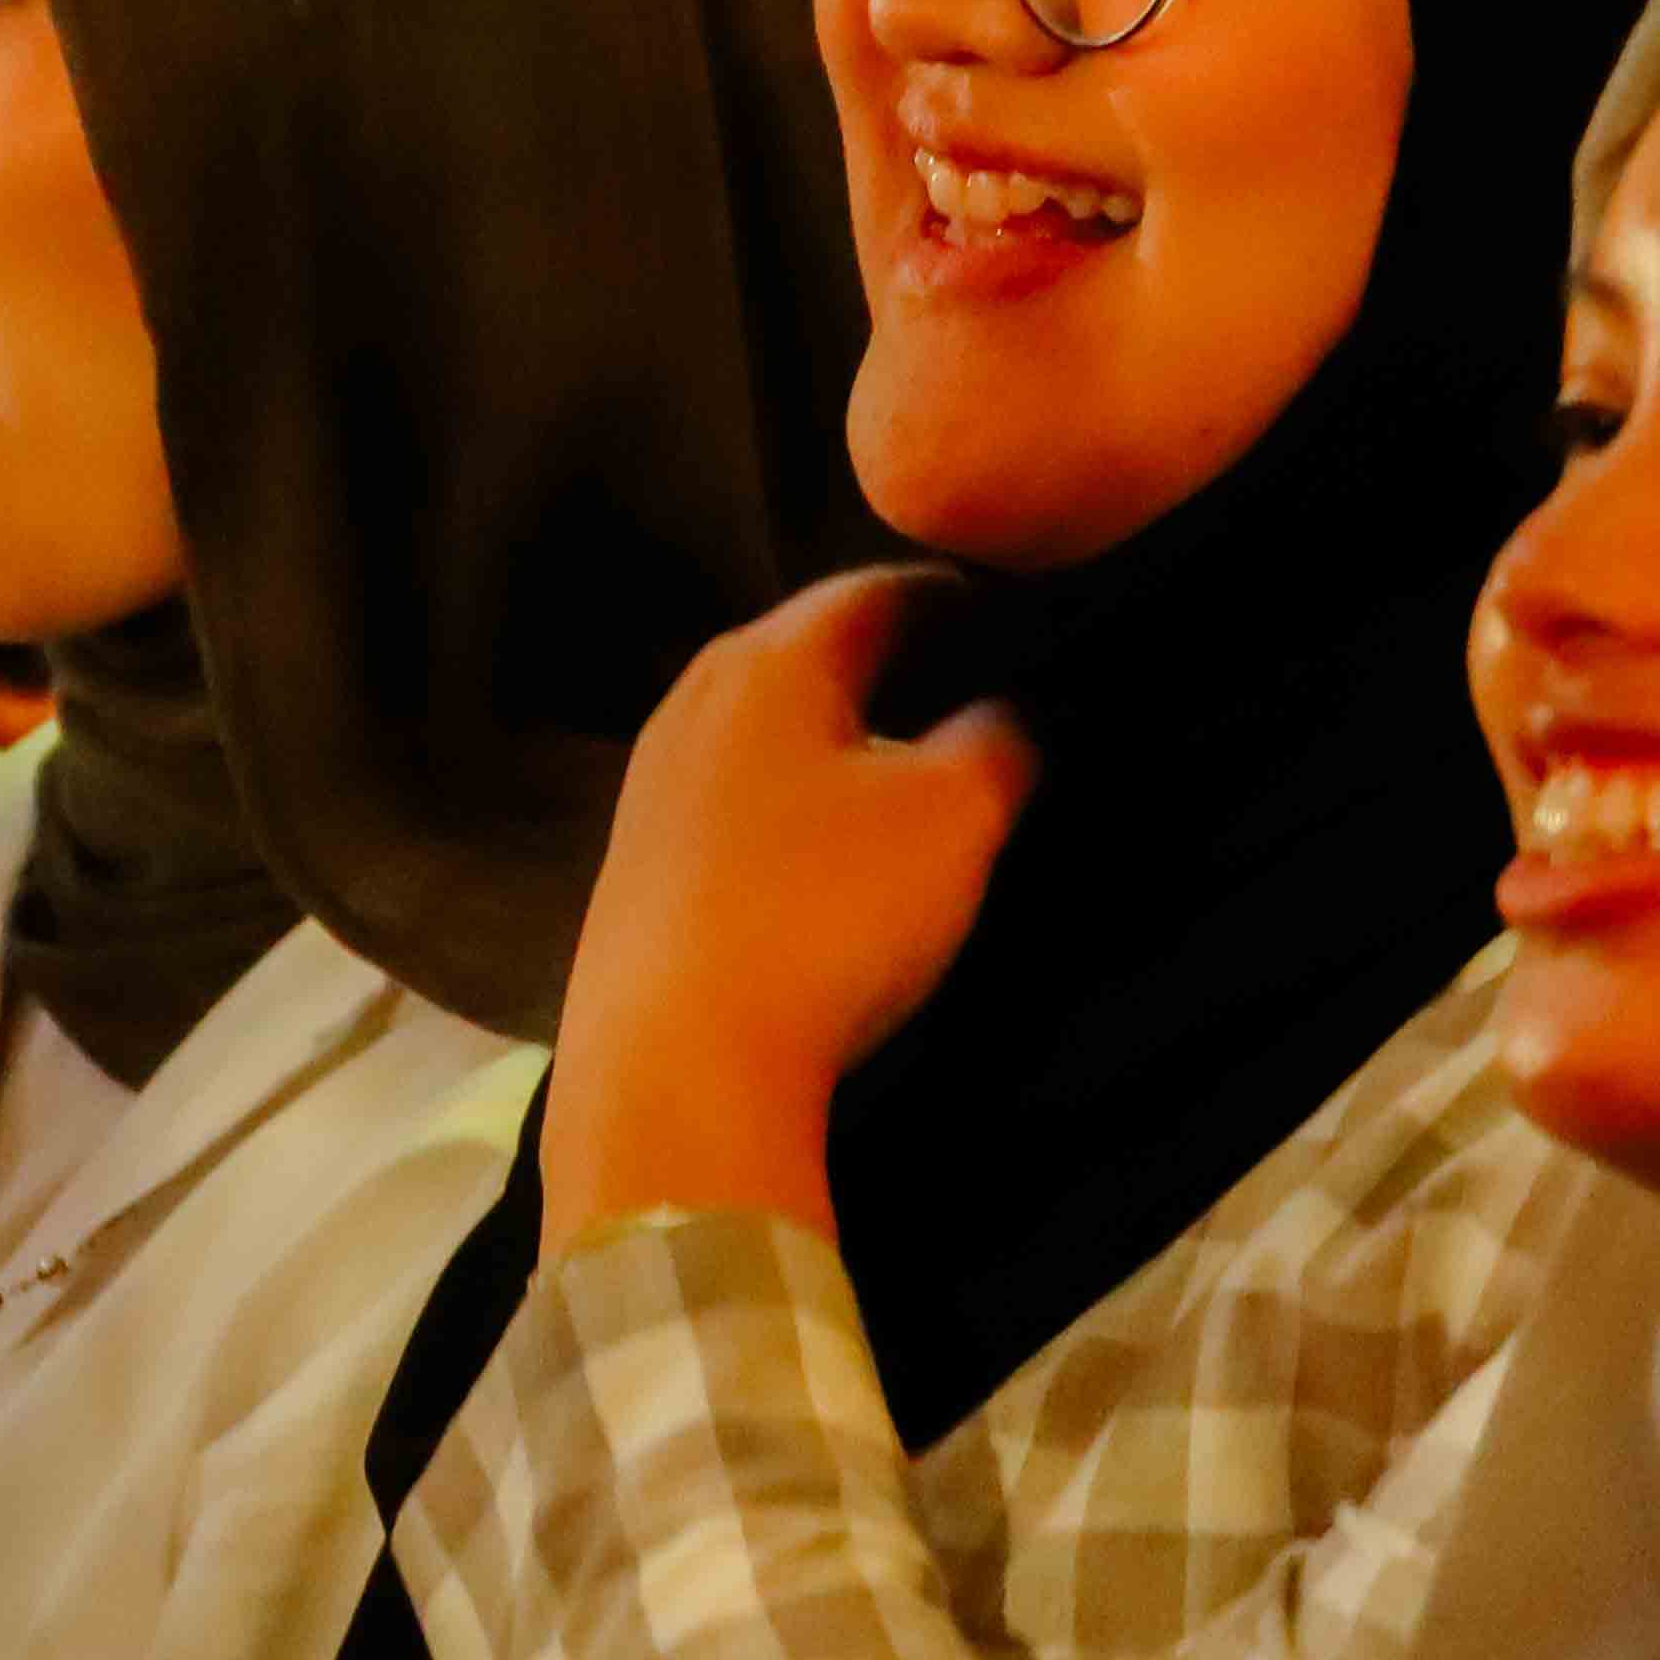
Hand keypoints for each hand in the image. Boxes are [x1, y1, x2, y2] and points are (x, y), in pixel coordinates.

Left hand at [540, 568, 1036, 1253]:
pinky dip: (798, 809)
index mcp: (770, 658)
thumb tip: (1002, 714)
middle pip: (817, 654)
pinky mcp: (636, 867)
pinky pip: (738, 803)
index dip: (964, 602)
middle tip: (983, 700)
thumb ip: (999, 739)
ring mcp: (653, 785)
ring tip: (920, 786)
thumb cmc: (825, 915)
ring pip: (773, 732)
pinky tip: (835, 862)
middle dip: (902, 670)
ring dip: (846, 745)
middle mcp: (696, 699)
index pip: (882, 590)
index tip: (1024, 629)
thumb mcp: (956, 816)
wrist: (675, 1069)